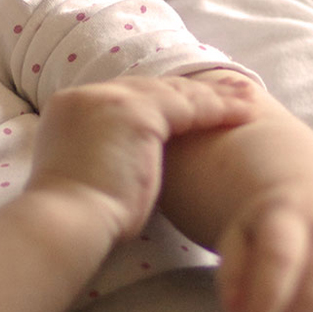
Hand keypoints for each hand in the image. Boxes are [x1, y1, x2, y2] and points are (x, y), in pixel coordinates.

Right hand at [27, 74, 260, 243]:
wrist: (64, 222)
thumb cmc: (76, 217)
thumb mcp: (88, 174)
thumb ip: (107, 156)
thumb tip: (129, 165)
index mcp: (71, 108)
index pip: (127, 98)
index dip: (164, 101)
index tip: (191, 105)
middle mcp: (88, 95)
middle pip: (153, 89)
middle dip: (194, 92)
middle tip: (231, 93)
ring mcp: (111, 100)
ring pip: (175, 93)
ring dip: (216, 97)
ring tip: (248, 100)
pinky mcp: (136, 113)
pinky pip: (188, 106)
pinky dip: (219, 109)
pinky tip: (244, 114)